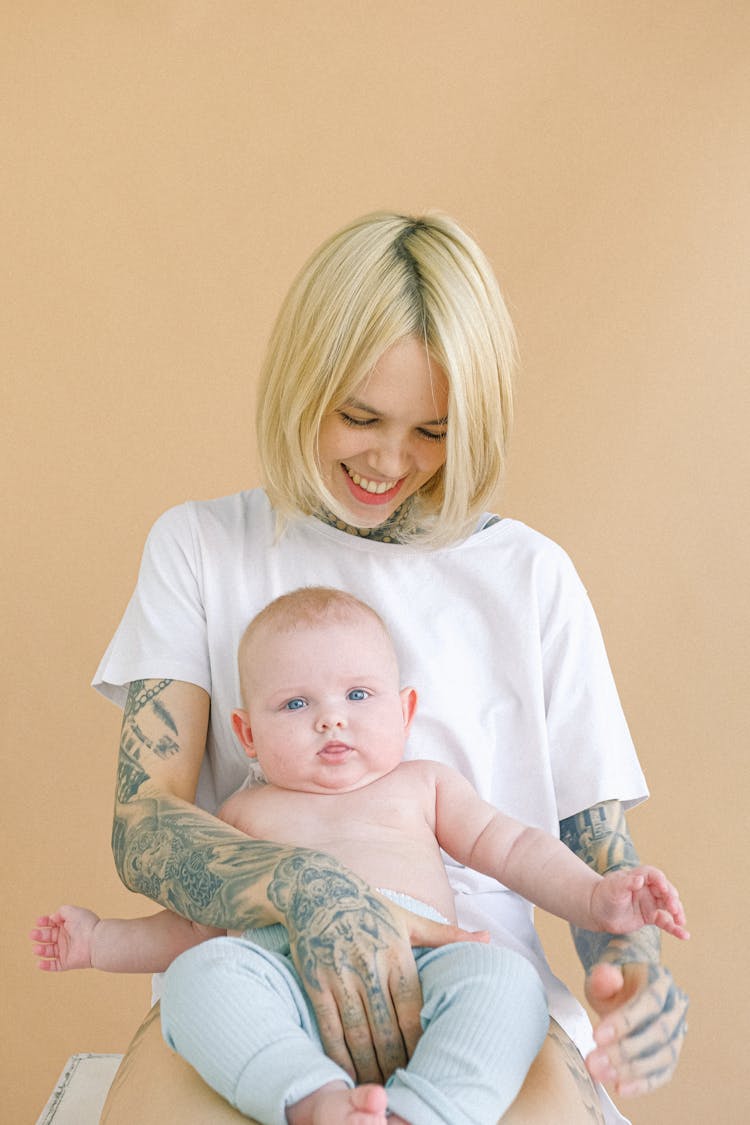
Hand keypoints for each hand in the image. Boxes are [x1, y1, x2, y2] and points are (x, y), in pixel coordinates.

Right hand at [30, 906, 99, 970]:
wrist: (96, 942)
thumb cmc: (86, 925)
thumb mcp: (73, 911)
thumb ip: (61, 911)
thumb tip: (53, 917)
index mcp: (69, 925)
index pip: (53, 923)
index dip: (45, 922)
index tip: (38, 922)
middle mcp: (67, 937)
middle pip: (49, 937)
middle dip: (40, 935)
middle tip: (33, 934)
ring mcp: (67, 951)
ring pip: (50, 951)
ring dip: (41, 950)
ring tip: (37, 948)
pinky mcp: (68, 963)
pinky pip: (54, 966)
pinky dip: (46, 966)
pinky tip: (39, 963)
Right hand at [267, 854, 486, 1083]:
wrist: (315, 889)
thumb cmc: (369, 906)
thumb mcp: (409, 918)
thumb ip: (446, 936)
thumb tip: (487, 941)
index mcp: (396, 951)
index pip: (411, 1008)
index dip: (418, 1042)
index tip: (427, 1065)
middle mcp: (368, 965)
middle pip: (386, 1027)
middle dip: (396, 1062)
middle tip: (405, 1087)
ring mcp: (339, 975)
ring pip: (358, 1032)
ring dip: (369, 1065)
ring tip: (381, 1088)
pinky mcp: (315, 982)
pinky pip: (329, 1027)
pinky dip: (338, 1055)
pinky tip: (348, 1074)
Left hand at [585, 962, 688, 1096]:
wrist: (624, 986)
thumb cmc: (614, 981)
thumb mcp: (604, 974)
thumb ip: (603, 976)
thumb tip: (607, 978)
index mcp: (660, 982)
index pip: (649, 1003)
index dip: (624, 1021)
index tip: (596, 1036)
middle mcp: (675, 1007)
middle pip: (658, 1033)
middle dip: (624, 1051)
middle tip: (594, 1061)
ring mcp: (677, 1033)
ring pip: (664, 1056)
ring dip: (632, 1070)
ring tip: (602, 1074)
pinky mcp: (671, 1054)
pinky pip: (663, 1073)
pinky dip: (643, 1084)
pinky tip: (621, 1088)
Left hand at [592, 866, 688, 939]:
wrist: (597, 912)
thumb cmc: (604, 895)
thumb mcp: (614, 888)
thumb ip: (626, 883)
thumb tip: (639, 879)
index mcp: (639, 876)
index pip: (655, 875)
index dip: (661, 881)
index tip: (663, 890)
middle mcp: (648, 889)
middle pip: (666, 890)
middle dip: (671, 898)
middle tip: (673, 908)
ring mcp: (650, 903)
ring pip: (669, 906)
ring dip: (677, 912)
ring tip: (681, 921)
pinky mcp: (650, 917)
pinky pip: (665, 922)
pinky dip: (675, 928)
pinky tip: (684, 935)